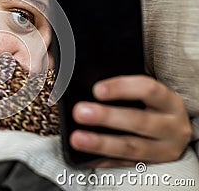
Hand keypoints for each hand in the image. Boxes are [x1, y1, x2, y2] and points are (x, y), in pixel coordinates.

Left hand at [70, 75, 191, 167]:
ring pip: (131, 147)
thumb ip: (124, 92)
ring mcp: (164, 150)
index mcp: (170, 102)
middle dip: (106, 116)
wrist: (175, 133)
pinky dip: (104, 161)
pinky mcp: (152, 167)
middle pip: (138, 121)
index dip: (121, 88)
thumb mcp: (149, 96)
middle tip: (80, 112)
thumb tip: (89, 93)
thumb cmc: (155, 108)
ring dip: (101, 143)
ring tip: (78, 138)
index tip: (97, 90)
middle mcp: (172, 127)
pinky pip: (125, 165)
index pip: (148, 89)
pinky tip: (88, 157)